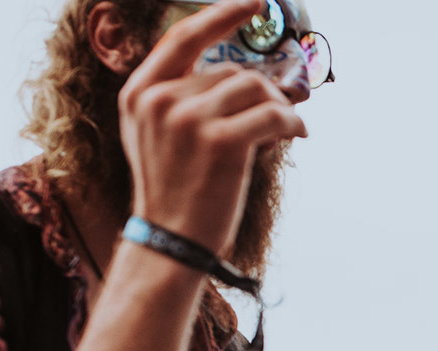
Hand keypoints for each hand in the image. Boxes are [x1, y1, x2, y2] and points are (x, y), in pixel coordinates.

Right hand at [118, 0, 306, 256]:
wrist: (171, 241)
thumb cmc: (174, 192)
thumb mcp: (157, 137)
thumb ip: (183, 100)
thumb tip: (244, 79)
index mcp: (140, 94)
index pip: (184, 38)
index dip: (222, 15)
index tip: (255, 2)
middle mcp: (160, 100)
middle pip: (231, 71)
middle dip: (261, 93)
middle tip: (276, 120)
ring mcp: (189, 120)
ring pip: (255, 89)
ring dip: (279, 108)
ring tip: (286, 132)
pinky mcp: (221, 142)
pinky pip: (274, 114)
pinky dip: (292, 122)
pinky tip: (297, 135)